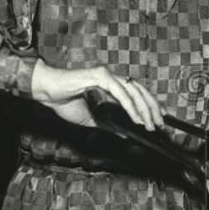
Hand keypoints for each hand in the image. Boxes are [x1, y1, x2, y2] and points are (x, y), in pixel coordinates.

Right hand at [31, 61, 164, 130]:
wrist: (47, 92)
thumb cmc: (66, 102)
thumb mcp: (92, 119)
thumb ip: (109, 125)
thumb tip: (125, 134)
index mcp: (113, 86)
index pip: (138, 93)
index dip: (151, 104)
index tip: (161, 117)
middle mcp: (113, 78)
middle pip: (140, 91)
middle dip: (152, 108)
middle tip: (159, 124)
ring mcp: (107, 75)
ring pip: (133, 91)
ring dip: (144, 108)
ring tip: (149, 123)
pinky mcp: (99, 76)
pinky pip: (120, 92)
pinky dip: (129, 106)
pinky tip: (135, 117)